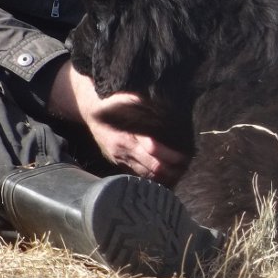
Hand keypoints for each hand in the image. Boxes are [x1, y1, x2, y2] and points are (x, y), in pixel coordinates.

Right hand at [48, 60, 188, 185]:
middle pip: (152, 167)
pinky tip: (165, 176)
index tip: (185, 156)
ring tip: (180, 173)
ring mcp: (121, 159)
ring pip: (145, 175)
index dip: (170, 155)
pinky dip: (151, 178)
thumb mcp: (128, 100)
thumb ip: (146, 105)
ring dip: (163, 176)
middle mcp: (125, 150)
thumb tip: (166, 105)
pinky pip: (137, 175)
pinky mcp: (119, 163)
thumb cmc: (114, 103)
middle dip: (171, 169)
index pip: (153, 149)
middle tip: (186, 168)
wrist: (91, 112)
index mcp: (128, 136)